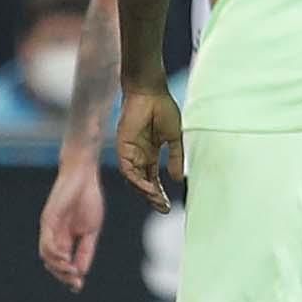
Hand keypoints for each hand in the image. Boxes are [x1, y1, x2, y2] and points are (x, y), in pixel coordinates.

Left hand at [38, 154, 105, 290]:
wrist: (83, 177)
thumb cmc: (88, 199)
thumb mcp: (91, 230)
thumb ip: (86, 250)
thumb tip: (81, 271)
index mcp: (65, 238)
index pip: (63, 262)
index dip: (69, 276)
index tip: (78, 286)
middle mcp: (54, 236)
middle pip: (52, 263)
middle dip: (63, 275)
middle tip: (75, 282)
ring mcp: (49, 228)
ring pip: (47, 255)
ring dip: (58, 267)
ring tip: (71, 271)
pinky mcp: (48, 220)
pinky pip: (47, 242)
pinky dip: (54, 253)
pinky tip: (65, 258)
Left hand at [116, 86, 183, 211]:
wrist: (151, 92)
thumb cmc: (163, 109)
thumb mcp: (174, 137)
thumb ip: (176, 157)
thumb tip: (179, 178)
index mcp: (150, 153)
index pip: (153, 178)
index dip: (160, 192)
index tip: (169, 206)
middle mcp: (138, 155)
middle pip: (144, 182)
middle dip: (153, 197)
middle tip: (164, 209)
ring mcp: (130, 152)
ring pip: (135, 179)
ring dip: (146, 192)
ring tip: (158, 202)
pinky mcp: (123, 148)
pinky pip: (128, 170)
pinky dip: (138, 181)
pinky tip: (149, 188)